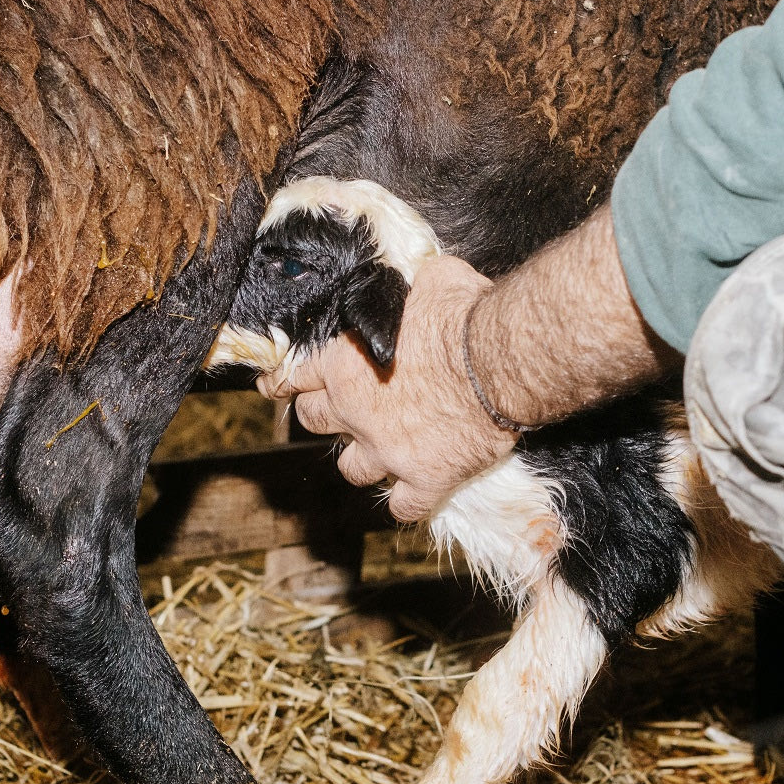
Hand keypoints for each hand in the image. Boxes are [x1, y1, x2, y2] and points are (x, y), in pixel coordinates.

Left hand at [261, 255, 518, 521]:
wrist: (502, 363)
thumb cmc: (466, 316)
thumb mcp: (432, 281)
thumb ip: (412, 288)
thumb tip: (421, 278)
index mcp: (346, 363)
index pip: (298, 377)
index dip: (291, 382)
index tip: (280, 388)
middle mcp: (355, 411)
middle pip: (314, 423)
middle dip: (325, 416)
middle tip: (344, 412)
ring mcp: (387, 451)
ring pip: (352, 469)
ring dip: (363, 460)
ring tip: (381, 450)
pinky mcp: (424, 480)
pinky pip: (402, 506)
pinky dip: (407, 499)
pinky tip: (415, 490)